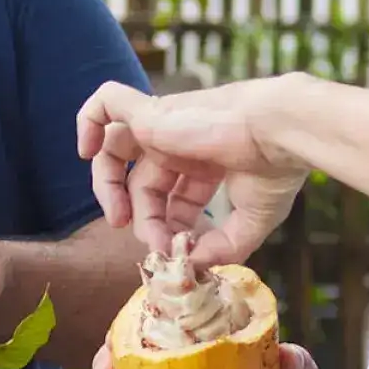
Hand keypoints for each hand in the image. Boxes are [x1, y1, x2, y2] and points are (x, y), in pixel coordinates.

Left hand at [73, 78, 312, 266]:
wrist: (281, 133)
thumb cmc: (275, 169)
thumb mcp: (252, 222)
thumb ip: (223, 248)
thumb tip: (194, 266)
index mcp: (207, 162)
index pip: (173, 197)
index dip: (169, 228)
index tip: (179, 252)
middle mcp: (183, 142)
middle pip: (143, 182)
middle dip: (142, 218)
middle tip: (150, 242)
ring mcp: (166, 125)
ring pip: (115, 148)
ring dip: (107, 186)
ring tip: (117, 217)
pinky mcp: (152, 112)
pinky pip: (107, 101)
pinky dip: (88, 120)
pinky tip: (87, 151)